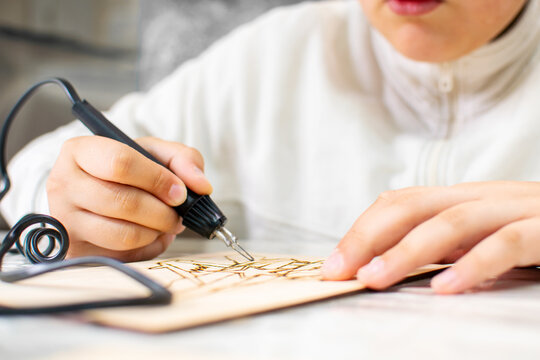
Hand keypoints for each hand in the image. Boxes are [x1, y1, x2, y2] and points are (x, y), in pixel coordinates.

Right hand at [46, 136, 211, 261]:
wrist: (95, 192)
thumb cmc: (127, 170)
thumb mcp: (153, 152)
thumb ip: (183, 159)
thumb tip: (201, 185)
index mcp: (81, 151)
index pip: (121, 163)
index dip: (157, 179)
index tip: (179, 192)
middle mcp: (64, 185)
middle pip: (123, 202)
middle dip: (162, 212)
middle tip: (177, 213)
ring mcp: (67, 220)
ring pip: (124, 234)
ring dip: (157, 232)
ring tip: (164, 223)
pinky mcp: (77, 249)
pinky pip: (123, 256)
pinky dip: (147, 247)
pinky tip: (150, 234)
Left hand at [322, 182, 539, 293]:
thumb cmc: (539, 234)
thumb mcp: (484, 236)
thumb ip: (446, 245)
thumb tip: (389, 264)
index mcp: (464, 199)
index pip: (400, 202)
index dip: (362, 229)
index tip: (335, 263)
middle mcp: (484, 197)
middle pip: (413, 205)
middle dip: (368, 237)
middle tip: (338, 271)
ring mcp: (518, 209)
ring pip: (453, 222)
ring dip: (407, 252)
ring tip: (375, 278)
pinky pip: (509, 242)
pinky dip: (475, 264)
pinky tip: (446, 289)